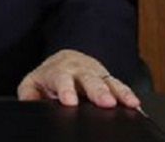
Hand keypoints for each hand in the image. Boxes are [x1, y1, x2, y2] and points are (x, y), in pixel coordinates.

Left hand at [17, 49, 140, 108]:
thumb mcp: (33, 83)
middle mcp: (79, 70)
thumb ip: (28, 94)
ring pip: (109, 81)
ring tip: (128, 103)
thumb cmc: (49, 78)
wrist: (66, 60)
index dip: (66, 90)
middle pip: (89, 79)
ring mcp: (97, 74)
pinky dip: (129, 95)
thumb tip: (28, 103)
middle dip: (98, 91)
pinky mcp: (109, 80)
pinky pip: (121, 86)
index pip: (61, 79)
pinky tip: (136, 104)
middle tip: (105, 102)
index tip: (70, 102)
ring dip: (119, 92)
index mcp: (58, 71)